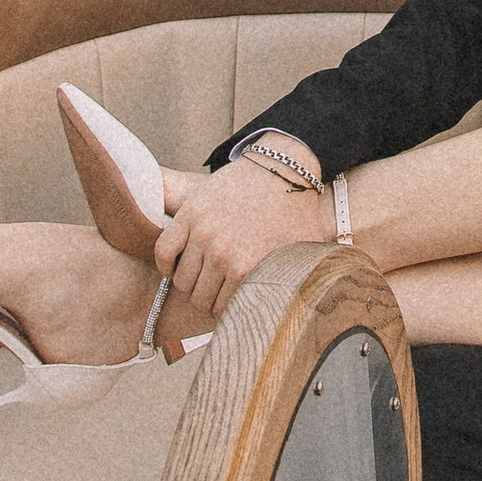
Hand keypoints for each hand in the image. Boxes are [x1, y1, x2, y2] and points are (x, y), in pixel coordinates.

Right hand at [153, 158, 324, 320]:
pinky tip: (178, 265)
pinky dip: (166, 264)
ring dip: (189, 283)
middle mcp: (222, 255)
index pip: (222, 311)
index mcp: (249, 270)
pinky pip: (163, 251)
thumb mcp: (305, 251)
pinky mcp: (190, 214)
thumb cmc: (294, 211)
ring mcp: (203, 234)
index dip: (226, 311)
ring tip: (202, 277)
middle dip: (207, 299)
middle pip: (199, 299)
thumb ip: (304, 281)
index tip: (229, 304)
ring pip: (181, 280)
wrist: (280, 168)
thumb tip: (318, 312)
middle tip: (215, 291)